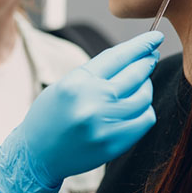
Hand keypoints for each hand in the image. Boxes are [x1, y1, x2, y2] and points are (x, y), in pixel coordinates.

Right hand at [0, 31, 163, 192]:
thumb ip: (97, 73)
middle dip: (147, 62)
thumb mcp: (66, 85)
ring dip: (146, 87)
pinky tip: (137, 107)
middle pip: (135, 75)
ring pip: (143, 97)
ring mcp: (104, 125)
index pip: (117, 57)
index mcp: (77, 82)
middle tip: (151, 57)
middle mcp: (91, 102)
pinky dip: (145, 110)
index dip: (140, 45)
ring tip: (140, 85)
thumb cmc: (51, 115)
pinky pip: (144, 120)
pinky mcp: (113, 144)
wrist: (36, 155)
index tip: (155, 37)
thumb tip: (133, 58)